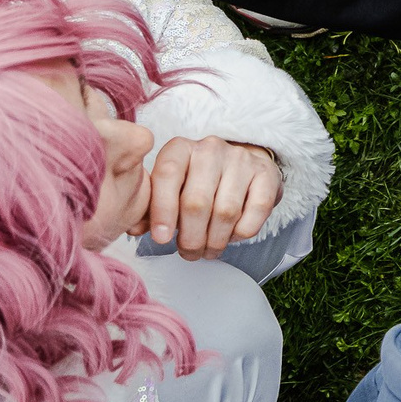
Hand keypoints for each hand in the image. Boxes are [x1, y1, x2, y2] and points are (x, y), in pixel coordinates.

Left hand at [132, 136, 280, 257]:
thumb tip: (134, 228)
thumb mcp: (169, 188)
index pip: (167, 176)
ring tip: (209, 250)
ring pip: (226, 211)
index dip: (162, 211)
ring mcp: (241, 159)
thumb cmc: (197, 183)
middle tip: (189, 252)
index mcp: (180, 148)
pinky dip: (241, 232)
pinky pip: (256, 211)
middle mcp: (210, 148)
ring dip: (215, 240)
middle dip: (191, 237)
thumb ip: (149, 207)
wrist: (242, 166)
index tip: (161, 239)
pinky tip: (232, 236)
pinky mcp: (266, 174)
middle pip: (197, 201)